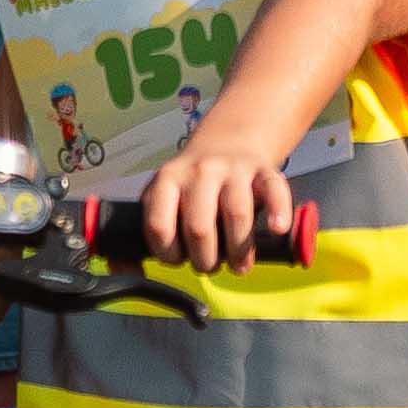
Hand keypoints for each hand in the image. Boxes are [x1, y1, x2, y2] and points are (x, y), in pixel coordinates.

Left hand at [134, 142, 299, 270]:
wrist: (229, 141)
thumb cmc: (193, 183)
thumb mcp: (165, 195)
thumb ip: (151, 227)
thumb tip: (128, 265)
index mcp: (166, 180)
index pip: (158, 224)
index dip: (167, 253)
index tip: (178, 261)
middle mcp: (198, 172)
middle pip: (198, 227)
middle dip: (204, 259)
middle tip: (209, 266)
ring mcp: (233, 170)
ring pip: (236, 215)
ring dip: (238, 250)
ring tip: (239, 266)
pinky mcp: (264, 171)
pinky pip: (274, 190)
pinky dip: (278, 212)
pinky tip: (277, 229)